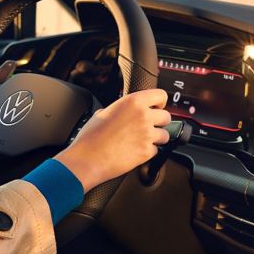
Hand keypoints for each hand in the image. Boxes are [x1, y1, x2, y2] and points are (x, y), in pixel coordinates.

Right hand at [54, 89, 170, 191]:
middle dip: (159, 123)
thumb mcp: (102, 113)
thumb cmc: (90, 137)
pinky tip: (135, 151)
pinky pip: (156, 150)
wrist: (87, 158)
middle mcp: (143, 116)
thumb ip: (118, 109)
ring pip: (165, 135)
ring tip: (141, 141)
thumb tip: (122, 112)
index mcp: (133, 102)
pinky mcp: (146, 151)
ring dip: (156, 138)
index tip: (156, 108)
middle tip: (148, 127)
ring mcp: (147, 134)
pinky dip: (148, 152)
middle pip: (166, 116)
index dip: (159, 103)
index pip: (161, 95)